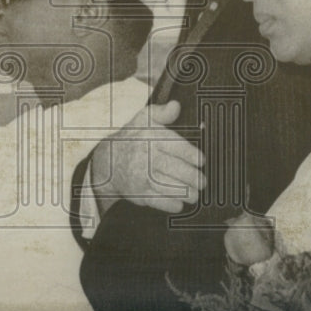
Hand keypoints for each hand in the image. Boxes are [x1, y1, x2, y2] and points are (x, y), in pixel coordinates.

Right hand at [90, 101, 205, 214]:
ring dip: (185, 193)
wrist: (108, 160)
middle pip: (174, 169)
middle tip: (202, 182)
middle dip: (192, 177)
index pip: (175, 146)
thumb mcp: (143, 119)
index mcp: (151, 137)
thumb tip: (175, 106)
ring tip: (195, 194)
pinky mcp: (138, 192)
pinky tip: (179, 203)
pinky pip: (157, 201)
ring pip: (168, 187)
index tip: (201, 161)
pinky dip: (170, 204)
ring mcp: (141, 176)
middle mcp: (146, 157)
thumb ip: (162, 112)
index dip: (191, 155)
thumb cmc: (132, 138)